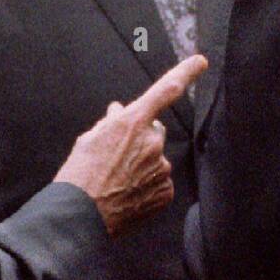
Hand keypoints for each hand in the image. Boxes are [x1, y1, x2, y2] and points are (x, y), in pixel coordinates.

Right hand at [54, 54, 207, 236]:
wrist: (80, 217)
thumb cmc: (79, 176)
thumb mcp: (89, 139)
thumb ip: (110, 121)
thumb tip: (119, 110)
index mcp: (132, 122)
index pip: (166, 90)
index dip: (185, 73)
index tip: (200, 62)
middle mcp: (152, 142)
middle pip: (154, 131)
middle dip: (141, 137)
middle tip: (116, 157)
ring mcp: (161, 168)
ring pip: (155, 158)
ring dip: (142, 164)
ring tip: (117, 179)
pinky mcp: (165, 191)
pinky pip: (158, 180)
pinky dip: (146, 184)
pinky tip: (127, 193)